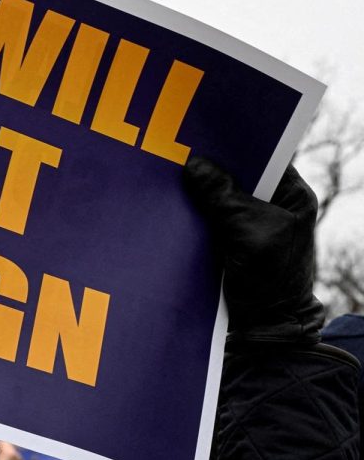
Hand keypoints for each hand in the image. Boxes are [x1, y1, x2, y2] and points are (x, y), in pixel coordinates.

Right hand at [183, 157, 322, 345]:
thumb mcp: (250, 234)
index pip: (263, 157)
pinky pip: (206, 214)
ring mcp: (247, 222)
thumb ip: (224, 198)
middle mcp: (270, 204)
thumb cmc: (270, 281)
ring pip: (218, 194)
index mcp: (291, 196)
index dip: (235, 145)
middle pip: (236, 174)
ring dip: (196, 189)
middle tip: (178, 151)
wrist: (262, 327)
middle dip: (209, 166)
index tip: (204, 132)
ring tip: (168, 173)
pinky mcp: (226, 238)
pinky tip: (168, 202)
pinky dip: (190, 209)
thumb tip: (195, 165)